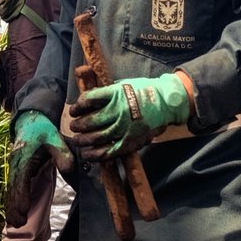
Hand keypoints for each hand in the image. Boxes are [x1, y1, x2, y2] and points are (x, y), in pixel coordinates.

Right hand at [6, 111, 74, 224]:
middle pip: (14, 188)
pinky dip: (13, 201)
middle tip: (17, 224)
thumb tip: (69, 169)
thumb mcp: (55, 137)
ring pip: (12, 190)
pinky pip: (14, 188)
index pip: (21, 179)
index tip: (23, 210)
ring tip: (14, 224)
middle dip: (15, 206)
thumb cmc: (42, 130)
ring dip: (12, 207)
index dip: (22, 195)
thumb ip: (62, 153)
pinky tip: (14, 213)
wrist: (29, 121)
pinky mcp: (17, 171)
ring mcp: (15, 168)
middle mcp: (16, 164)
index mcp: (24, 157)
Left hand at [68, 74, 190, 159]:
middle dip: (78, 125)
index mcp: (116, 94)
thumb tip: (87, 100)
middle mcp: (119, 111)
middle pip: (90, 120)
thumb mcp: (123, 85)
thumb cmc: (143, 91)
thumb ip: (106, 92)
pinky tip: (87, 154)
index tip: (73, 111)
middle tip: (73, 126)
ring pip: (97, 137)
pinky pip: (110, 151)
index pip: (89, 100)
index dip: (77, 107)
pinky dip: (95, 154)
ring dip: (83, 140)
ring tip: (77, 140)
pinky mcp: (131, 141)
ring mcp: (125, 127)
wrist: (167, 102)